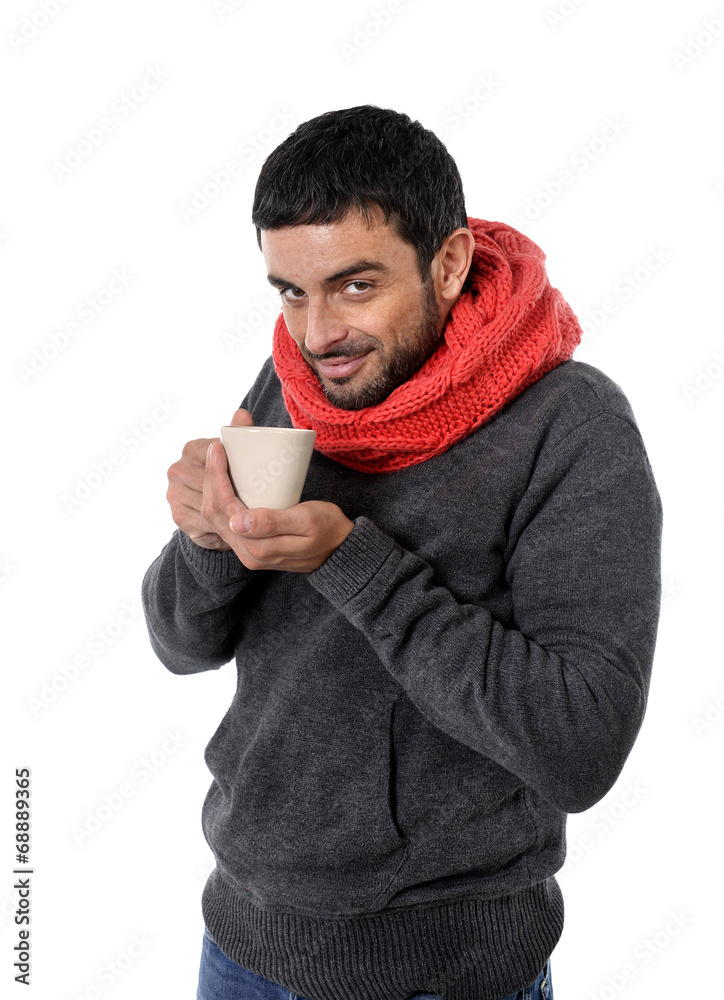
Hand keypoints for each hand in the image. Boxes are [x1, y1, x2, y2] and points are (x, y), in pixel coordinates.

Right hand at [166, 408, 253, 549]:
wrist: (214, 500)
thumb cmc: (230, 469)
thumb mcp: (237, 450)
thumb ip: (240, 431)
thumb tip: (242, 414)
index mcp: (192, 449)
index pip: (217, 460)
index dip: (238, 472)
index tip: (259, 481)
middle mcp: (178, 471)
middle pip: (213, 487)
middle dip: (237, 498)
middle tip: (265, 506)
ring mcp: (175, 494)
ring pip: (210, 507)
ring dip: (231, 516)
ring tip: (256, 520)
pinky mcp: (179, 516)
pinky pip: (205, 524)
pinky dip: (222, 529)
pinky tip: (238, 530)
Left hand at [202, 441, 354, 572]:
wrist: (340, 550)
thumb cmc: (328, 529)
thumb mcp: (306, 520)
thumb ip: (272, 523)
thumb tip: (236, 521)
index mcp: (257, 548)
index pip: (224, 508)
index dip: (216, 477)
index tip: (218, 449)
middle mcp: (247, 554)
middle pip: (215, 512)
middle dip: (210, 478)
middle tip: (215, 449)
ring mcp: (248, 552)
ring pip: (217, 518)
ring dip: (213, 487)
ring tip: (217, 460)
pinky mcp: (252, 547)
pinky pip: (226, 522)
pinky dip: (221, 498)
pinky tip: (224, 481)